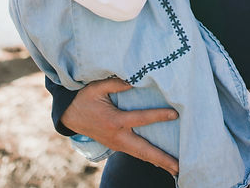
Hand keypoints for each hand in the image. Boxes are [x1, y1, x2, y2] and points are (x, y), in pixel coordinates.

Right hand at [61, 77, 178, 175]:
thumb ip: (116, 83)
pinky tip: (161, 162)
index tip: (175, 114)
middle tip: (179, 167)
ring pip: (141, 155)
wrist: (70, 116)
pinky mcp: (118, 146)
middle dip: (162, 159)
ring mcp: (118, 144)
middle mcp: (118, 137)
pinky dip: (149, 158)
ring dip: (159, 162)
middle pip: (144, 150)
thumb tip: (135, 80)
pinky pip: (136, 153)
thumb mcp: (96, 87)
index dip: (159, 116)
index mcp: (114, 121)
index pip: (141, 119)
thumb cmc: (85, 99)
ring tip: (176, 169)